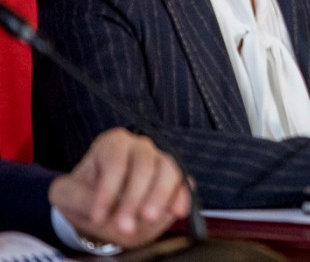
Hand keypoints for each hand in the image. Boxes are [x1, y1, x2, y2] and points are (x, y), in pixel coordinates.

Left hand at [48, 128, 189, 248]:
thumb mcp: (66, 195)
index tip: (98, 216)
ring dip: (160, 196)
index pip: (115, 162)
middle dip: (134, 198)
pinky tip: (177, 212)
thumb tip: (98, 204)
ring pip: (168, 170)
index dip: (108, 190)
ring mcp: (161, 161)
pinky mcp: (176, 178)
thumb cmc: (83, 196)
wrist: (103, 208)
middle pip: (144, 165)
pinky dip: (182, 197)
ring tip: (150, 218)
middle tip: (125, 225)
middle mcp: (140, 147)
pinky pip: (184, 182)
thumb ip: (78, 197)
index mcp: (112, 144)